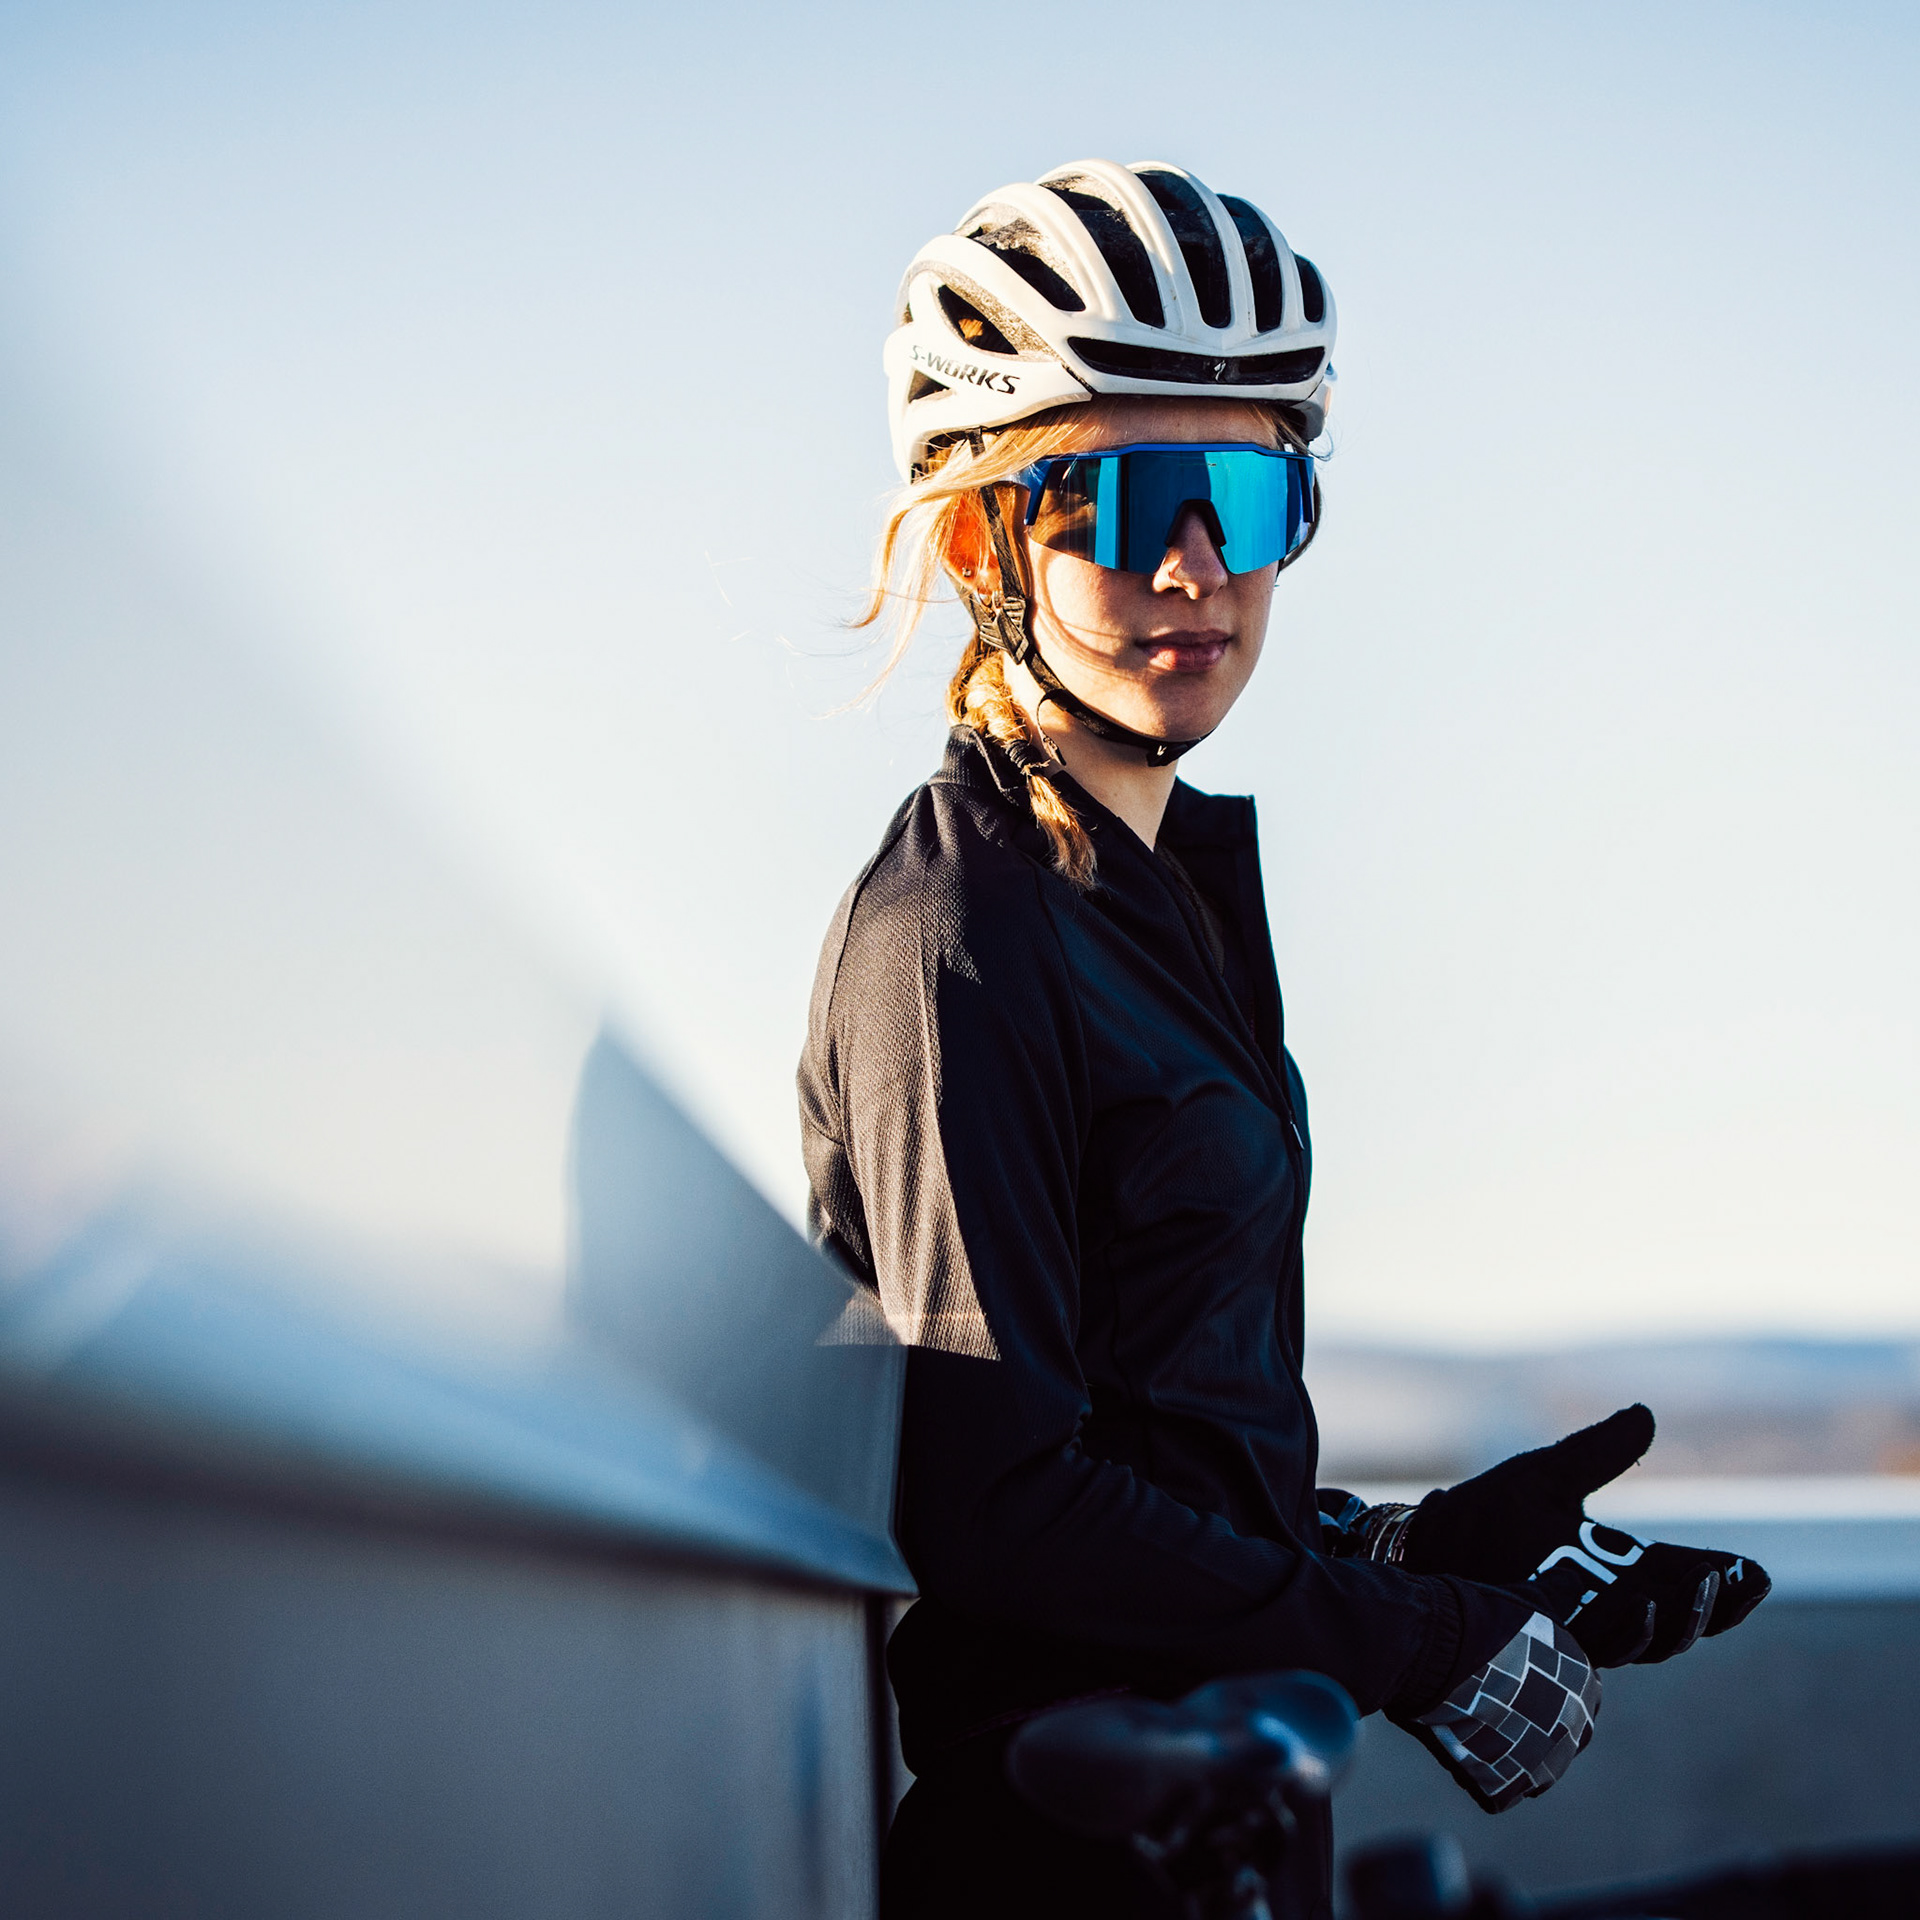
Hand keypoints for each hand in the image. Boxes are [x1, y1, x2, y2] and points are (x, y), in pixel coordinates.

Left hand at [1333, 1406, 1770, 1666]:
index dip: (1726, 1580)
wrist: (1421, 1545)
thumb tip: (1645, 1413)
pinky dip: (1629, 1632)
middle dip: (1717, 1605)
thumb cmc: (1482, 1516)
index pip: (1685, 1579)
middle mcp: (1607, 1605)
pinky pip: (1601, 1651)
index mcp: (1615, 1568)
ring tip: (1697, 1589)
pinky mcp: (1552, 1643)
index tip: (1757, 1570)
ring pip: (1651, 1643)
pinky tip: (1643, 1610)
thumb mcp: (1546, 1476)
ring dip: (1681, 1620)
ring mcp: (1581, 1628)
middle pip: (1683, 1621)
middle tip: (1741, 1582)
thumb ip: (1597, 1453)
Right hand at [1394, 1611, 1600, 1814]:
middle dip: (1528, 1717)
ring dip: (1506, 1748)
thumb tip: (1577, 1578)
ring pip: (1529, 1763)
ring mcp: (1543, 1762)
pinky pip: (1501, 1788)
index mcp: (1585, 1685)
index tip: (1512, 1669)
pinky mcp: (1509, 1785)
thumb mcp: (1526, 1599)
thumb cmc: (1480, 1617)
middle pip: (1555, 1731)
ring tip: (1469, 1718)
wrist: (1431, 1645)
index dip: (1543, 1681)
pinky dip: (1482, 1774)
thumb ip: (1559, 1593)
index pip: (1577, 1693)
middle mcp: (1575, 1729)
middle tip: (1488, 1691)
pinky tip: (1460, 1743)